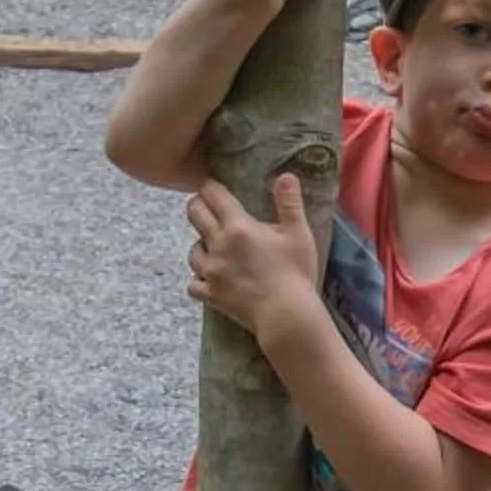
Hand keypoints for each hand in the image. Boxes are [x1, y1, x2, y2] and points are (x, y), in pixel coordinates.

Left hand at [185, 172, 324, 345]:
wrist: (286, 315)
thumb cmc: (296, 273)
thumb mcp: (298, 233)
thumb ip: (289, 203)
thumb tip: (286, 175)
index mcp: (237, 226)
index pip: (212, 194)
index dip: (211, 187)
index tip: (213, 187)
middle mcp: (218, 245)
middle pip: (194, 214)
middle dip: (198, 207)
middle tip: (208, 209)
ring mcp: (211, 272)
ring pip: (192, 250)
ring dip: (201, 245)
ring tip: (212, 247)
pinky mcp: (211, 295)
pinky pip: (193, 284)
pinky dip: (199, 280)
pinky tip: (209, 279)